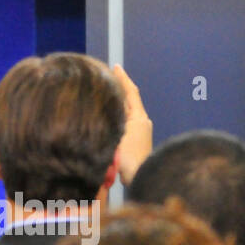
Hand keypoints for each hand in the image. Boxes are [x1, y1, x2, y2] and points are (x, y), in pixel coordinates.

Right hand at [113, 64, 151, 186]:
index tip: (115, 67)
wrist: (142, 178)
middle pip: (130, 99)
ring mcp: (141, 132)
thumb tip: (103, 107)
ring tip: (105, 95)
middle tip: (107, 77)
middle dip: (119, 88)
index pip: (130, 92)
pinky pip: (126, 121)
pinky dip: (118, 114)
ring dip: (118, 101)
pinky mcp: (137, 141)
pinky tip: (108, 116)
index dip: (122, 78)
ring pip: (128, 110)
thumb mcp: (118, 135)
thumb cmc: (129, 158)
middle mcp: (142, 121)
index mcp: (138, 117)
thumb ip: (112, 119)